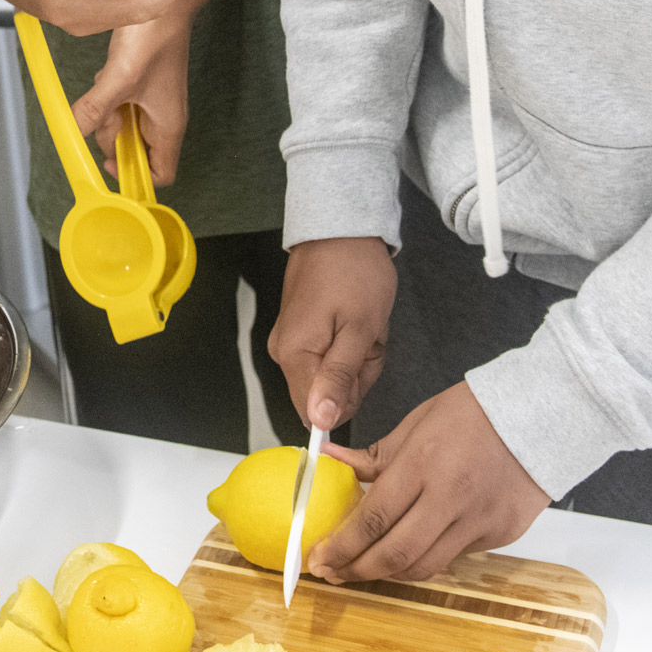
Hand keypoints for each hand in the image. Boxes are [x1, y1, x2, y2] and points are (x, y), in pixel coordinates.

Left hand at [70, 12, 191, 185]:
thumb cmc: (154, 35)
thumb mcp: (119, 77)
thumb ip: (95, 109)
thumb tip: (72, 133)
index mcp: (168, 125)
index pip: (160, 174)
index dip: (135, 175)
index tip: (109, 162)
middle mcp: (163, 117)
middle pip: (134, 149)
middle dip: (112, 135)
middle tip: (104, 111)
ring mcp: (152, 100)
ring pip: (122, 125)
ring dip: (107, 111)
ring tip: (107, 84)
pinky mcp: (141, 84)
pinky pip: (118, 102)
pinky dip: (107, 94)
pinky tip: (106, 74)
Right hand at [267, 236, 397, 430]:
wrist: (341, 230)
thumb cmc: (355, 272)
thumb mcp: (359, 330)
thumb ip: (339, 379)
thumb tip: (320, 421)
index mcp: (294, 354)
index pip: (316, 412)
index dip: (348, 396)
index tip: (362, 363)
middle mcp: (283, 352)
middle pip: (326, 394)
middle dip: (358, 372)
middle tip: (368, 337)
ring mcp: (289, 340)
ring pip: (332, 375)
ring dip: (357, 356)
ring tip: (364, 324)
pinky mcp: (299, 331)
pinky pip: (328, 356)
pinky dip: (349, 344)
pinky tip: (356, 321)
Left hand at [310, 384, 548, 585]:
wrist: (540, 416)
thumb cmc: (473, 413)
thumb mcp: (416, 423)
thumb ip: (374, 455)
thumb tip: (330, 462)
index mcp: (423, 465)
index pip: (372, 519)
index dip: (341, 547)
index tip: (317, 558)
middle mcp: (450, 499)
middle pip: (395, 556)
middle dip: (356, 570)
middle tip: (332, 573)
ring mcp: (479, 522)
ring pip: (425, 566)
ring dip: (389, 573)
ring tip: (364, 567)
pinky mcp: (499, 535)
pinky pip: (454, 556)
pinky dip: (427, 556)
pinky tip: (410, 548)